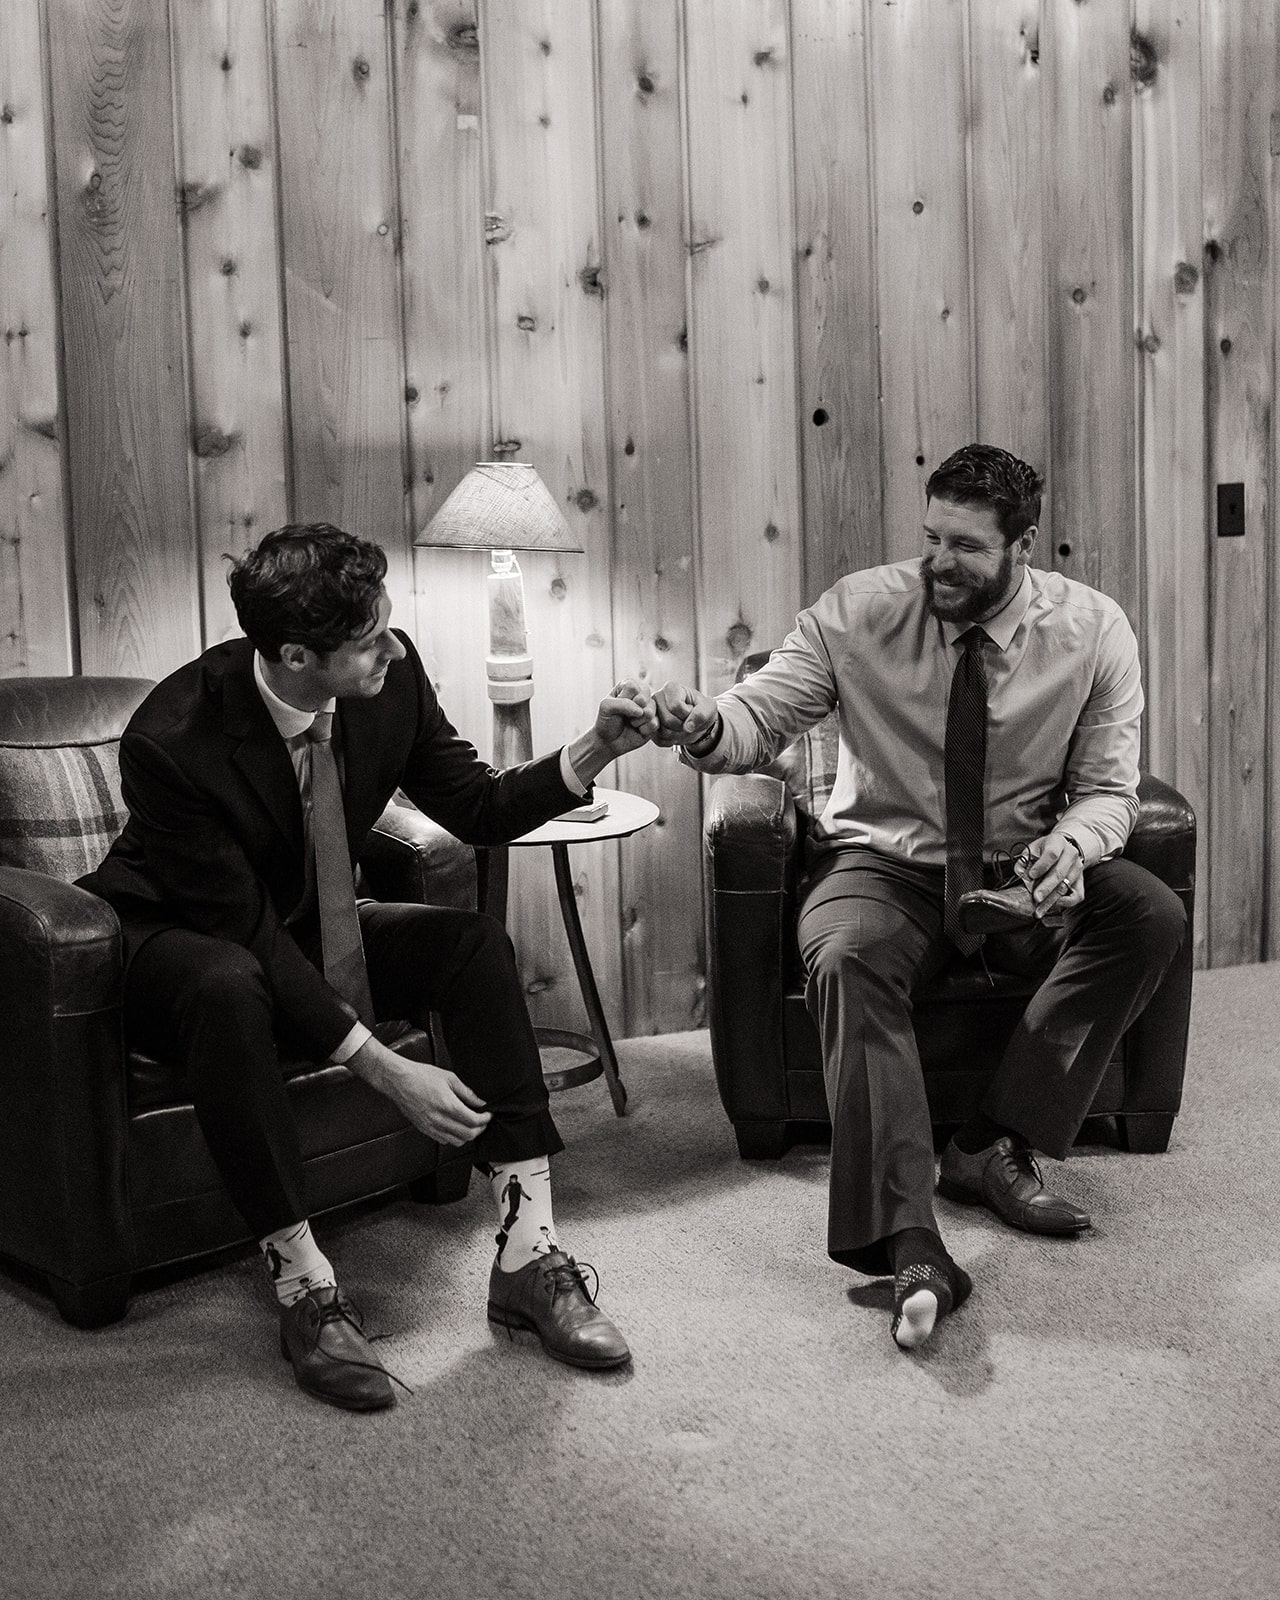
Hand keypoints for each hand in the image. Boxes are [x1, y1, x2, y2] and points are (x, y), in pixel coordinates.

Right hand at [348, 1036, 491, 1145]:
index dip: (485, 1120)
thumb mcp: (449, 1078)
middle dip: (479, 1129)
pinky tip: (455, 1128)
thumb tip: (479, 1102)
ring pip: (456, 1141)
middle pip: (468, 1135)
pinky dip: (453, 1137)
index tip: (488, 1115)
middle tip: (483, 1121)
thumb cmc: (420, 1076)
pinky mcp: (424, 1129)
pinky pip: (443, 1140)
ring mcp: (431, 1127)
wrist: (399, 1080)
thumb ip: (467, 1092)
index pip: (473, 1121)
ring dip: (467, 1136)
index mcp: (448, 1106)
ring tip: (471, 1126)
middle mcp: (440, 1120)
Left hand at [592, 679, 658, 758]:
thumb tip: (642, 711)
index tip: (617, 706)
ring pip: (649, 712)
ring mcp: (650, 708)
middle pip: (644, 699)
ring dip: (636, 722)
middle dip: (631, 711)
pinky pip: (654, 724)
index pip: (632, 687)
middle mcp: (642, 694)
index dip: (624, 699)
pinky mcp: (656, 721)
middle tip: (625, 716)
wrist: (609, 741)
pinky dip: (642, 730)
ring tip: (630, 723)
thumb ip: (623, 704)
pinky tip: (638, 730)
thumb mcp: (606, 707)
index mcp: (629, 685)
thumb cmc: (607, 721)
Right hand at [654, 681, 719, 748]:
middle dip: (683, 725)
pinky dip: (672, 740)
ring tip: (683, 726)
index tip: (692, 710)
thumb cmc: (701, 710)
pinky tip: (677, 732)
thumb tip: (688, 727)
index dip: (687, 714)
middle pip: (668, 720)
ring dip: (679, 734)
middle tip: (688, 720)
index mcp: (671, 688)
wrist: (696, 721)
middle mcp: (657, 698)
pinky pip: (660, 740)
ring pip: (663, 731)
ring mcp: (651, 713)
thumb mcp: (708, 708)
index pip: (675, 706)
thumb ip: (701, 714)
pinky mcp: (649, 727)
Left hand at [1015, 832, 1085, 916]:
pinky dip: (1065, 903)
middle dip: (1046, 888)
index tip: (1032, 875)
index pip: (1052, 854)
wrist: (1063, 848)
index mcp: (1057, 842)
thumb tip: (1021, 874)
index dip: (1041, 866)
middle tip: (1036, 898)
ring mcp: (1078, 868)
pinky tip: (1053, 907)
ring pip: (1065, 886)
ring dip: (1051, 900)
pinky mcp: (1081, 881)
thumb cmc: (1044, 850)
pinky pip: (1077, 896)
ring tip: (1039, 910)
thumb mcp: (1033, 849)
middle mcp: (1071, 854)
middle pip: (1059, 873)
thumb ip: (1025, 860)